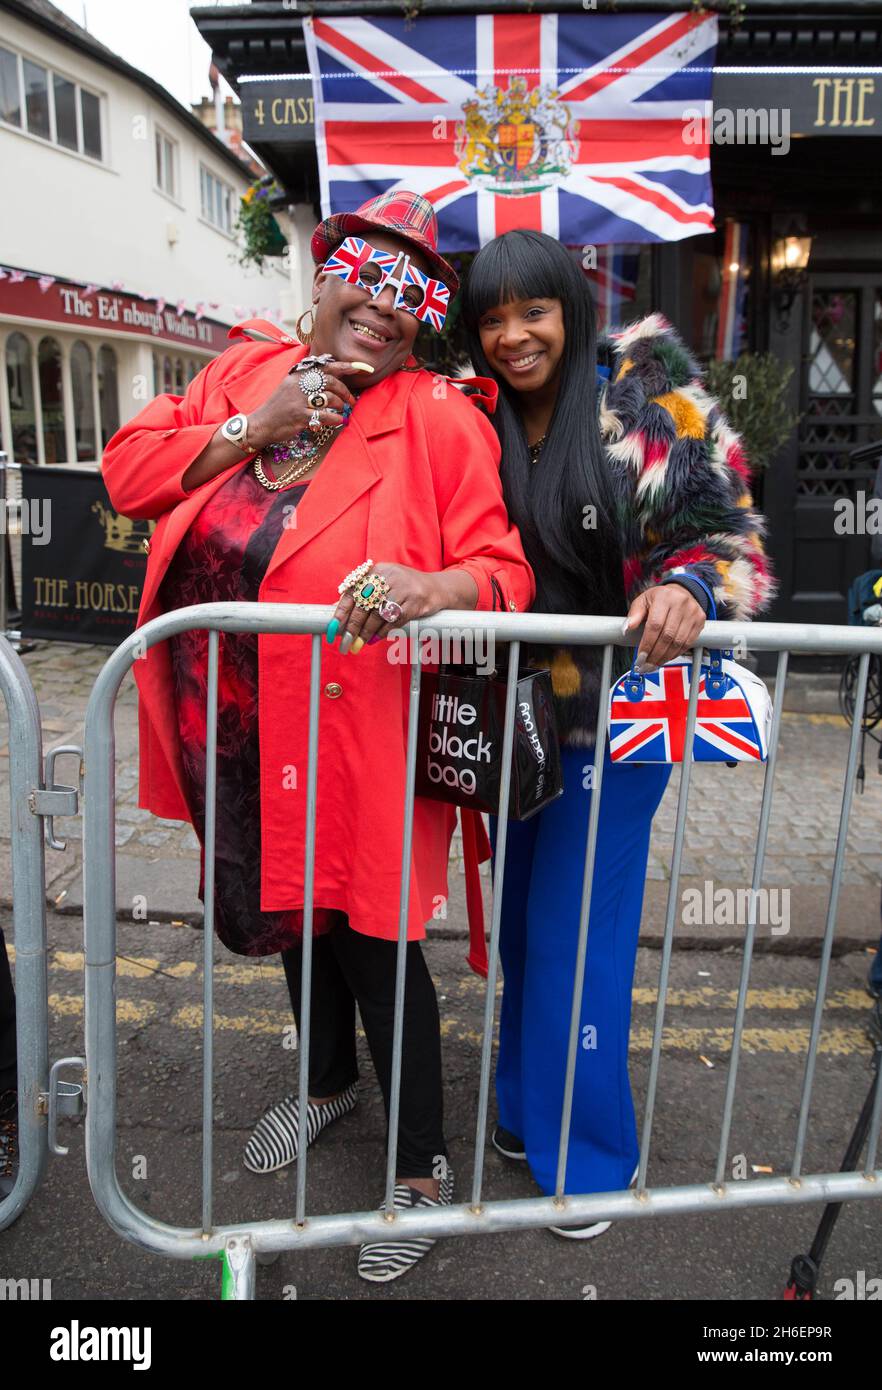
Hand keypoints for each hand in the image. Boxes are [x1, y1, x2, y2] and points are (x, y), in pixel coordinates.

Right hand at [248, 360, 361, 447]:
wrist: (261, 424)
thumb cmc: (279, 407)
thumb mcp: (290, 386)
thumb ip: (308, 379)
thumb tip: (331, 375)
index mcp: (298, 375)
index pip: (325, 366)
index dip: (345, 366)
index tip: (361, 367)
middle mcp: (298, 384)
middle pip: (330, 381)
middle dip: (345, 391)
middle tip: (352, 401)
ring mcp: (298, 400)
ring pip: (329, 398)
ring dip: (340, 405)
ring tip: (343, 411)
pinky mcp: (299, 416)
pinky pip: (324, 416)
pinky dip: (335, 419)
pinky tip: (339, 421)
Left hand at [326, 564, 474, 653]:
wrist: (437, 587)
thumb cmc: (404, 588)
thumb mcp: (383, 585)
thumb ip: (361, 595)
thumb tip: (334, 610)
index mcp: (377, 571)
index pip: (353, 591)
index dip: (341, 611)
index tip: (333, 628)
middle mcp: (389, 577)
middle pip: (364, 605)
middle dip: (352, 627)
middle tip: (345, 642)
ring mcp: (404, 589)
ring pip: (378, 614)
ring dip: (367, 632)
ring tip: (359, 643)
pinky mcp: (416, 602)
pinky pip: (395, 620)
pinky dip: (383, 631)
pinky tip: (377, 638)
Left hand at [624, 585, 705, 670]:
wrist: (681, 592)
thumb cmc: (659, 598)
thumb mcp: (643, 601)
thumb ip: (634, 614)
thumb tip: (626, 629)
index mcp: (664, 597)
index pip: (655, 625)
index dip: (647, 644)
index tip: (640, 657)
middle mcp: (681, 603)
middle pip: (667, 636)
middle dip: (655, 655)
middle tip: (645, 665)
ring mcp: (692, 612)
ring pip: (678, 642)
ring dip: (665, 657)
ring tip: (653, 665)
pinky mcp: (700, 621)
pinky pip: (688, 643)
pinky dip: (676, 654)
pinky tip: (666, 658)